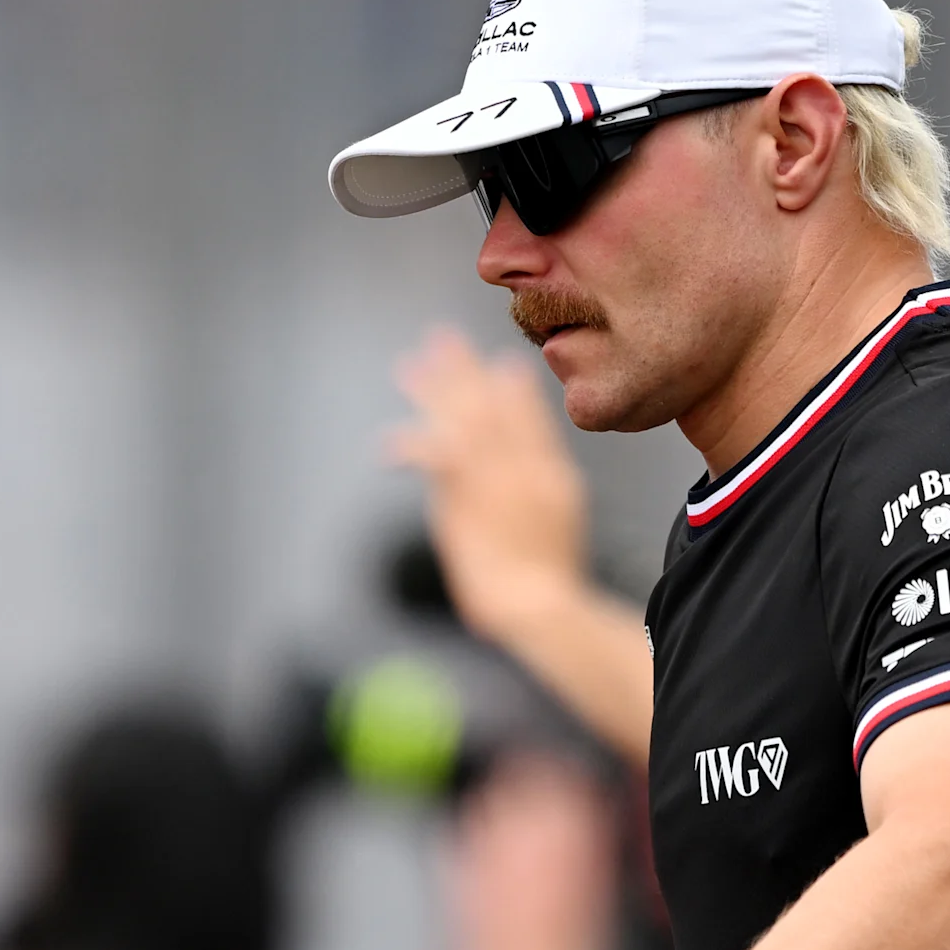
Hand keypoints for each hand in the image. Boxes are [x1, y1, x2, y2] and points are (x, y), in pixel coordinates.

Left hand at [386, 328, 592, 642]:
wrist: (543, 608)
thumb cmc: (551, 587)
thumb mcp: (559, 530)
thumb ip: (542, 497)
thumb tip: (531, 490)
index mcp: (553, 476)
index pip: (531, 421)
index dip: (513, 390)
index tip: (500, 364)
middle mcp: (526, 469)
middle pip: (492, 408)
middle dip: (464, 373)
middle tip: (441, 340)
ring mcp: (499, 480)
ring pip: (463, 422)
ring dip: (434, 393)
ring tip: (409, 368)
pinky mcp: (470, 499)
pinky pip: (438, 458)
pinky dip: (414, 446)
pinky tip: (390, 444)